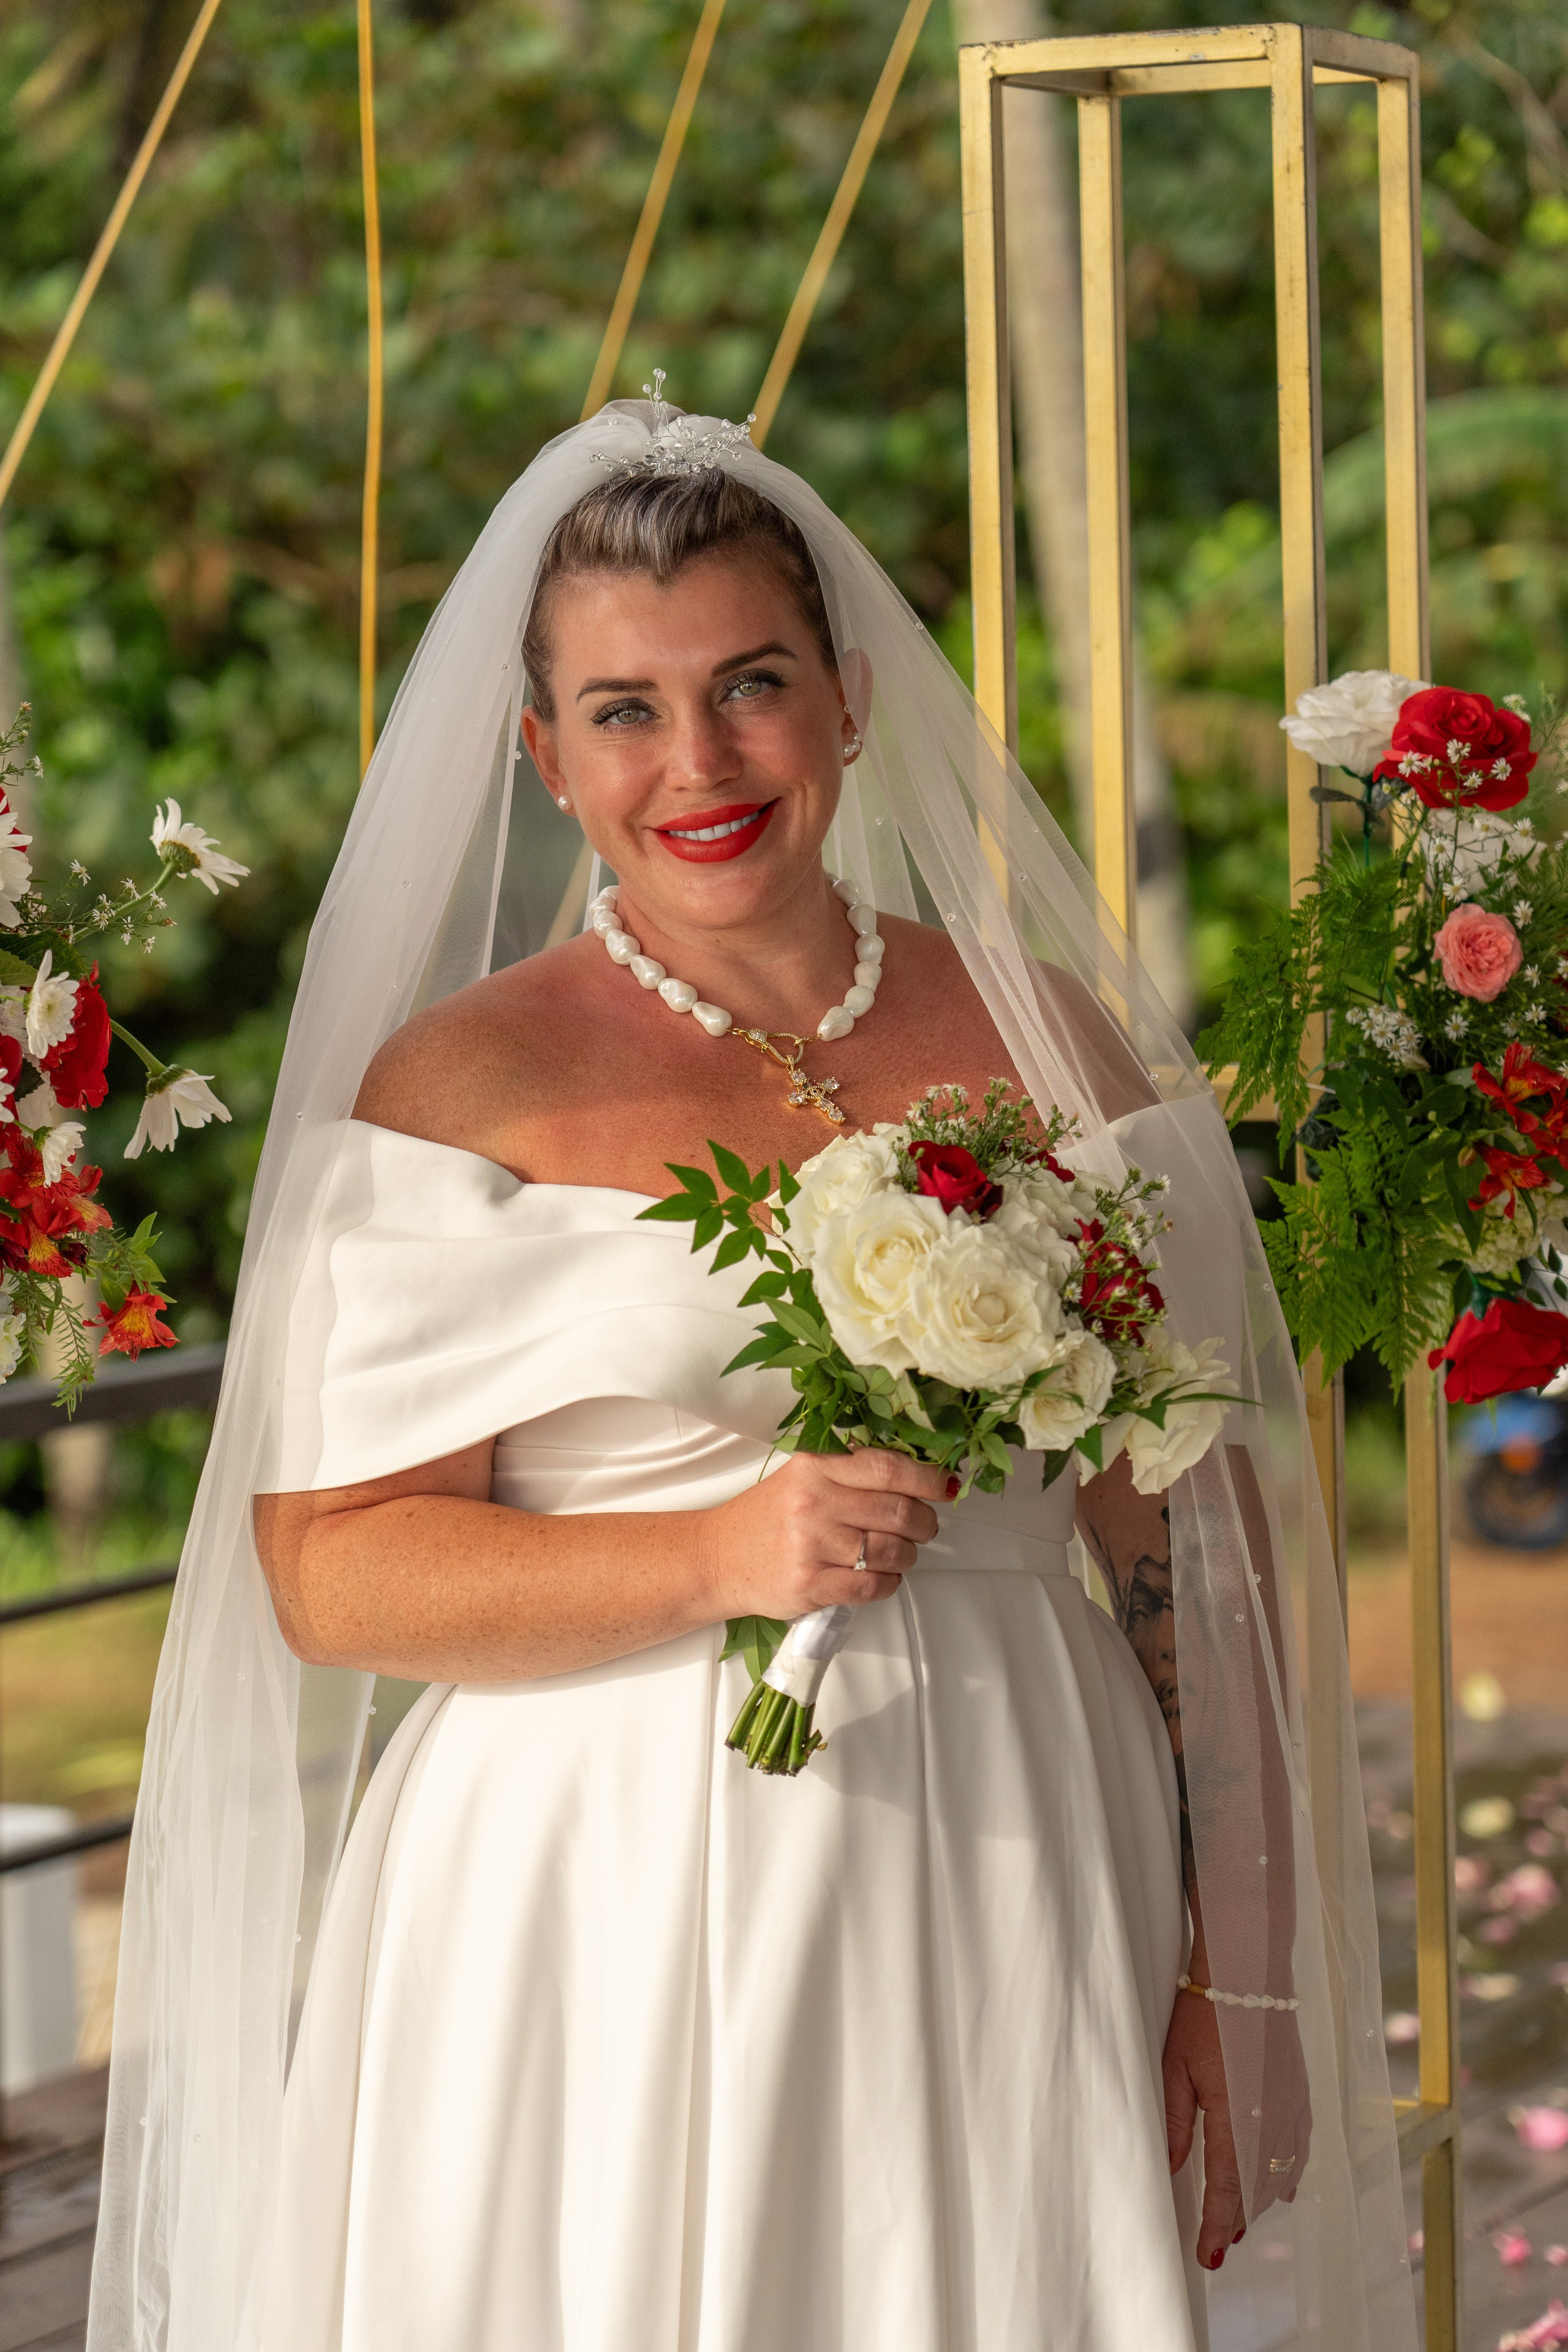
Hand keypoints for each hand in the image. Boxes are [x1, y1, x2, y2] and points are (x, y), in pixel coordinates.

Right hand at [703, 1447, 952, 1622]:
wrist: (719, 1558)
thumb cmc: (768, 1517)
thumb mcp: (803, 1477)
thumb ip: (851, 1472)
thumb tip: (917, 1476)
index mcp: (815, 1467)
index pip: (887, 1467)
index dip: (926, 1478)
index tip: (944, 1486)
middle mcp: (814, 1502)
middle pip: (898, 1512)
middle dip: (925, 1523)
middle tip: (924, 1527)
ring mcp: (811, 1545)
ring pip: (892, 1551)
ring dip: (907, 1555)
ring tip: (897, 1553)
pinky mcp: (810, 1584)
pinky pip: (873, 1585)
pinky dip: (889, 1583)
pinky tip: (880, 1576)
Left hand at [1163, 1986, 1311, 2269]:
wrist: (1250, 1969)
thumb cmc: (1205, 2013)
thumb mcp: (1176, 2066)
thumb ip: (1174, 2121)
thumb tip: (1171, 2168)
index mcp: (1236, 2117)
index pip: (1227, 2189)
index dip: (1217, 2226)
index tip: (1207, 2255)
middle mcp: (1271, 2120)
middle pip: (1256, 2188)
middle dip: (1237, 2219)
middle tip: (1217, 2244)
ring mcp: (1292, 2108)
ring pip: (1280, 2173)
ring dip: (1260, 2200)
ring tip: (1239, 2222)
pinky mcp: (1301, 2093)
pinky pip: (1299, 2148)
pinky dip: (1287, 2172)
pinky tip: (1283, 2189)